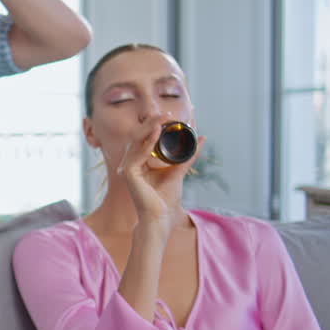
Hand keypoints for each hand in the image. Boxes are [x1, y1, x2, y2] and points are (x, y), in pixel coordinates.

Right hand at [116, 115, 204, 231]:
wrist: (161, 216)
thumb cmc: (166, 198)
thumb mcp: (180, 170)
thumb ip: (188, 154)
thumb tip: (202, 138)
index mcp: (139, 161)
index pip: (144, 137)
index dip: (154, 124)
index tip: (169, 115)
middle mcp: (130, 163)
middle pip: (138, 136)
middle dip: (151, 121)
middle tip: (166, 113)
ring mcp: (127, 168)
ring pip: (136, 141)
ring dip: (149, 127)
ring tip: (162, 117)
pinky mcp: (128, 174)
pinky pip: (137, 154)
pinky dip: (147, 142)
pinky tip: (157, 131)